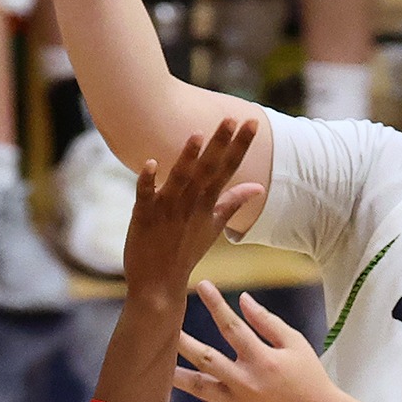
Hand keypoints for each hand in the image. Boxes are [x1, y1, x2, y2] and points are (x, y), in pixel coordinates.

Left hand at [123, 119, 264, 309]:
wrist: (159, 284)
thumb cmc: (186, 252)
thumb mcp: (214, 227)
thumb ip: (233, 203)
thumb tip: (258, 187)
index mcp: (208, 204)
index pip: (228, 170)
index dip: (240, 146)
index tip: (252, 122)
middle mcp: (190, 204)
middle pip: (208, 170)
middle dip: (221, 144)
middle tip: (232, 118)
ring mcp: (167, 209)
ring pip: (179, 179)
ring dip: (188, 158)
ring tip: (198, 135)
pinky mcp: (143, 215)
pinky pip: (145, 194)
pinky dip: (147, 180)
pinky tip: (151, 162)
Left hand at [170, 280, 340, 401]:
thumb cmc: (310, 377)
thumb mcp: (295, 343)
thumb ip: (267, 321)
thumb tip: (241, 299)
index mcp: (262, 359)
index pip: (232, 326)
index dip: (215, 304)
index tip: (201, 284)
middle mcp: (245, 382)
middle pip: (205, 357)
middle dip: (181, 340)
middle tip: (160, 323)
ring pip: (197, 387)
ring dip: (172, 373)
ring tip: (151, 360)